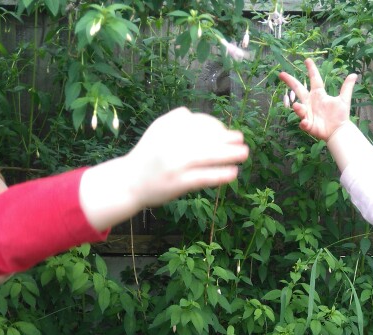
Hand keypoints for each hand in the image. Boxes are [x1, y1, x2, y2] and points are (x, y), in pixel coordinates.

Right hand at [128, 107, 248, 207]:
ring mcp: (175, 164)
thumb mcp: (156, 133)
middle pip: (206, 138)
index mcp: (166, 128)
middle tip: (241, 138)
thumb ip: (173, 121)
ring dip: (229, 154)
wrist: (128, 183)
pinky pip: (204, 177)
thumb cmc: (147, 158)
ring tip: (244, 153)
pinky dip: (220, 174)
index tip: (225, 131)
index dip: (215, 126)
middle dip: (226, 137)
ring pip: (208, 156)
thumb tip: (192, 113)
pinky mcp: (178, 183)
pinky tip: (233, 173)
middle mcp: (171, 143)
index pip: (197, 122)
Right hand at [279, 58, 356, 141]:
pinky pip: (303, 122)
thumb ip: (347, 87)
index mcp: (319, 94)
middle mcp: (310, 102)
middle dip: (290, 81)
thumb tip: (354, 74)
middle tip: (281, 74)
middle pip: (298, 89)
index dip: (311, 69)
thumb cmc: (340, 116)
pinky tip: (305, 123)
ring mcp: (308, 113)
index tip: (307, 60)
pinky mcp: (308, 124)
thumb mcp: (344, 100)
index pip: (314, 79)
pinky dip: (304, 123)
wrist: (338, 131)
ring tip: (298, 107)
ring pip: (299, 107)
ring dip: (298, 107)